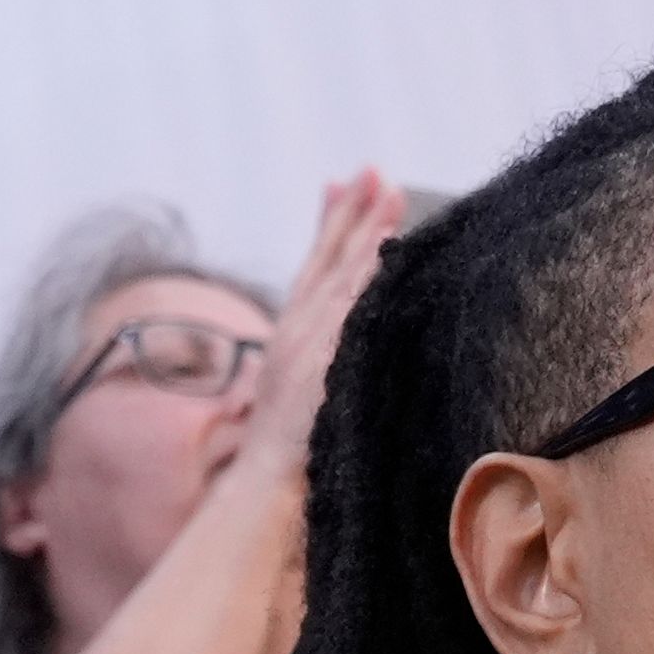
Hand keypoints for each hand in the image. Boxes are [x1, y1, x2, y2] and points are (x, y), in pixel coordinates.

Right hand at [237, 172, 405, 482]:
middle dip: (350, 212)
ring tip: (387, 189)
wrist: (265, 483)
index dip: (329, 225)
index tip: (342, 183)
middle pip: (327, 259)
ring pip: (343, 273)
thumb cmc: (290, 455)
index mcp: (292, 336)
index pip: (313, 268)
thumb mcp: (303, 398)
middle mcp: (297, 330)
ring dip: (367, 229)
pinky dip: (366, 271)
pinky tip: (385, 243)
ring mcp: (309, 341)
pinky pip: (350, 304)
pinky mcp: (324, 357)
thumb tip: (336, 358)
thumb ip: (320, 364)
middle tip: (371, 169)